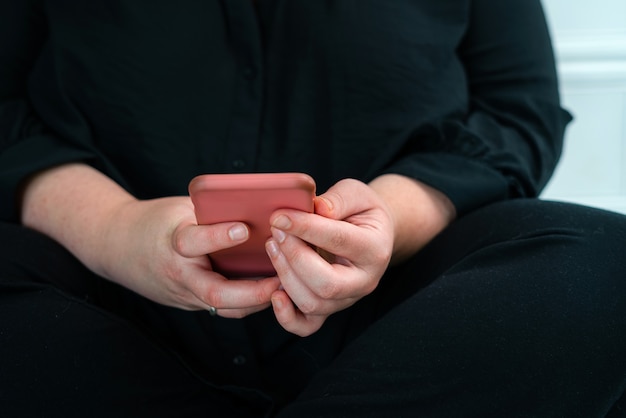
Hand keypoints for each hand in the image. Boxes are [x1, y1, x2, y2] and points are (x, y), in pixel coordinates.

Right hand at [100, 196, 280, 316]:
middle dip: (252, 291)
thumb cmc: (156, 222)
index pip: (191, 242)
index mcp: (171, 243)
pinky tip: (271, 288)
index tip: (244, 229)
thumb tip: (256, 207)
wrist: (117, 248)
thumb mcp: (179, 209)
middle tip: (282, 279)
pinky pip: (223, 307)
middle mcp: (178, 274)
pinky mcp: (190, 303)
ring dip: (257, 300)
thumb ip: (211, 212)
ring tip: (286, 286)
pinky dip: (248, 300)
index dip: (217, 236)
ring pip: (224, 308)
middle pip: (214, 293)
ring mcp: (184, 294)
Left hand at [265, 179, 394, 335]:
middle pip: (326, 283)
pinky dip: (286, 317)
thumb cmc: (361, 211)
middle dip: (294, 257)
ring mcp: (347, 299)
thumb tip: (318, 208)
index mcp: (375, 249)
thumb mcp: (357, 193)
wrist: (371, 234)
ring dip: (285, 276)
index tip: (279, 216)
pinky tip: (274, 294)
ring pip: (313, 303)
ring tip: (272, 246)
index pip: (339, 241)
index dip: (305, 228)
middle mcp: (364, 281)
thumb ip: (339, 199)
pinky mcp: (329, 309)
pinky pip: (307, 326)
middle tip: (276, 232)